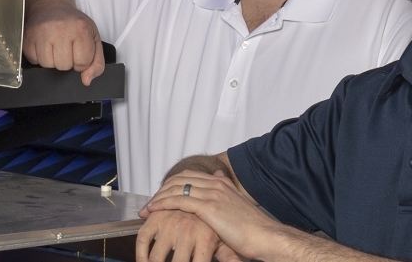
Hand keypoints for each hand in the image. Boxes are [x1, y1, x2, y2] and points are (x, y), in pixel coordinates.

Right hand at [23, 1, 104, 85]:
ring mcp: (42, 32)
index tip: (78, 51)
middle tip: (65, 47)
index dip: (81, 62)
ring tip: (54, 47)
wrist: (51, 6)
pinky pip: (33, 60)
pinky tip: (43, 45)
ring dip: (52, 61)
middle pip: (64, 66)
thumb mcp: (93, 39)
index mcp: (81, 29)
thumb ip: (96, 63)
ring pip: (47, 65)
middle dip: (66, 61)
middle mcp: (61, 29)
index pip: (83, 63)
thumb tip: (86, 81)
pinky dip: (39, 57)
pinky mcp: (27, 37)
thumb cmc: (74, 24)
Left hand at [140, 170, 280, 260]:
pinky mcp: (208, 207)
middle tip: (149, 202)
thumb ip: (225, 190)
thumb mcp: (236, 203)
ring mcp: (212, 193)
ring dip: (158, 197)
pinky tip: (154, 210)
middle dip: (161, 189)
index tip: (161, 195)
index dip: (171, 183)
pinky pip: (179, 200)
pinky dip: (163, 204)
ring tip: (147, 208)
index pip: (189, 175)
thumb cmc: (251, 227)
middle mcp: (216, 183)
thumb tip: (218, 176)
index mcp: (221, 182)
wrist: (264, 236)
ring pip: (176, 188)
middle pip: (180, 179)